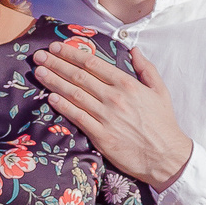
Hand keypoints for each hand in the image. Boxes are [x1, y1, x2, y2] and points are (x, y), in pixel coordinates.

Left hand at [32, 42, 192, 189]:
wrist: (166, 156)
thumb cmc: (163, 124)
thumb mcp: (160, 91)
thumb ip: (146, 68)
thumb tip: (134, 50)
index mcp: (127, 84)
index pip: (93, 63)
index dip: (71, 53)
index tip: (56, 48)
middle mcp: (114, 97)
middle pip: (78, 76)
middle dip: (56, 64)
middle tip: (39, 56)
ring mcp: (106, 117)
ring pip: (74, 94)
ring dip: (54, 81)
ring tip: (39, 72)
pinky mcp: (101, 136)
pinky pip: (78, 117)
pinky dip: (63, 106)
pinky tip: (50, 98)